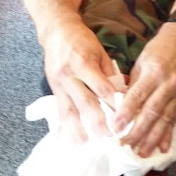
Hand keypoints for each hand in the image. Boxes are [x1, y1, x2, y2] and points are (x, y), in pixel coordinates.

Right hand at [43, 19, 120, 145]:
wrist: (56, 31)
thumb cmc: (82, 39)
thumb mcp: (100, 51)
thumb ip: (109, 72)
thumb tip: (123, 92)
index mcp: (84, 63)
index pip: (101, 88)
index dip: (112, 103)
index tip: (122, 118)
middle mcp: (69, 75)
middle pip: (84, 102)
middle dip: (96, 122)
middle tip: (108, 137)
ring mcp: (59, 83)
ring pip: (68, 110)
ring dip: (76, 129)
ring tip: (84, 144)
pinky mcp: (53, 88)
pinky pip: (58, 109)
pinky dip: (61, 125)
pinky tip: (64, 138)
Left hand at [112, 22, 175, 157]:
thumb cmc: (158, 50)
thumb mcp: (141, 61)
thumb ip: (132, 84)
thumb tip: (119, 105)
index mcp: (153, 72)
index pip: (138, 96)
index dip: (126, 113)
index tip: (116, 127)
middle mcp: (167, 84)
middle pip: (151, 112)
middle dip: (138, 132)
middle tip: (126, 145)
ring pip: (164, 120)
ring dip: (152, 139)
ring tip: (142, 153)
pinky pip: (175, 120)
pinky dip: (168, 135)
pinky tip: (162, 148)